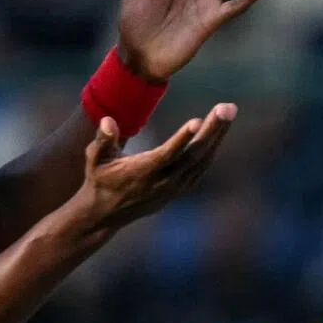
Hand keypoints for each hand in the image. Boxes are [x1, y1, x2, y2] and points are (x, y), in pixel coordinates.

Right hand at [72, 104, 234, 230]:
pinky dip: (212, 149)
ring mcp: (173, 188)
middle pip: (192, 156)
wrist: (106, 214)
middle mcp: (161, 183)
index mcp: (141, 173)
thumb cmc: (99, 179)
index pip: (166, 156)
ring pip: (201, 161)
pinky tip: (219, 130)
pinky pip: (201, 168)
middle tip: (227, 107)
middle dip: (212, 131)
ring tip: (228, 110)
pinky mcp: (179, 190)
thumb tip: (107, 120)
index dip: (182, 139)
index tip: (198, 121)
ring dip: (217, 136)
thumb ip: (103, 140)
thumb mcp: (94, 158)